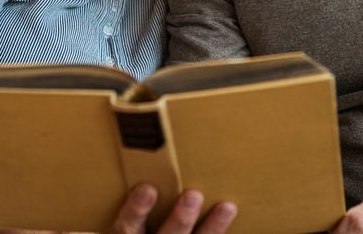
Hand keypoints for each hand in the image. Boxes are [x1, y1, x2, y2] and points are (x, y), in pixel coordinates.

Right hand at [111, 184, 236, 233]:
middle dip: (181, 218)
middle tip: (193, 195)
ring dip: (212, 227)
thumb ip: (137, 187)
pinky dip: (219, 229)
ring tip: (227, 207)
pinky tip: (233, 212)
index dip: (137, 209)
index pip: (129, 225)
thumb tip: (133, 137)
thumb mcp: (131, 212)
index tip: (148, 189)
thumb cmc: (138, 218)